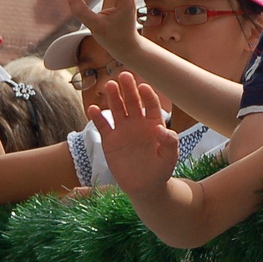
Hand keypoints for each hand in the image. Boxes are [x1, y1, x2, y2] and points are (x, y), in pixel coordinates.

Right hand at [91, 73, 179, 199]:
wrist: (145, 186)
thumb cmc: (161, 169)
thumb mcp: (170, 157)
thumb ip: (169, 142)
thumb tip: (160, 128)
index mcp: (154, 124)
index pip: (151, 106)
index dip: (147, 96)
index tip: (144, 86)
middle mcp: (138, 123)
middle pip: (132, 102)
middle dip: (129, 89)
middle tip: (124, 75)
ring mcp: (123, 130)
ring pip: (117, 109)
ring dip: (113, 97)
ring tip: (110, 85)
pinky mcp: (110, 140)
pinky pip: (102, 126)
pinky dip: (97, 117)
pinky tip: (93, 108)